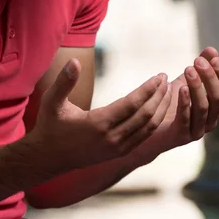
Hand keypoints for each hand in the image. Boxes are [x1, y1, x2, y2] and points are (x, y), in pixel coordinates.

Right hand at [27, 58, 171, 172]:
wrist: (49, 158)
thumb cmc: (50, 125)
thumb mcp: (51, 101)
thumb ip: (64, 81)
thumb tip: (75, 61)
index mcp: (97, 124)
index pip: (132, 104)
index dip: (148, 89)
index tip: (159, 75)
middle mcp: (111, 138)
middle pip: (145, 115)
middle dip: (159, 96)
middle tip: (166, 78)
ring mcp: (118, 148)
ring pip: (149, 128)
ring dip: (162, 109)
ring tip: (168, 91)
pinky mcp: (120, 153)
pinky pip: (144, 136)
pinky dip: (156, 121)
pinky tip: (160, 108)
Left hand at [132, 47, 218, 163]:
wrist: (148, 128)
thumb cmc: (170, 103)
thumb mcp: (185, 82)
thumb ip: (199, 68)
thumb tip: (212, 50)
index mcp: (214, 107)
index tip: (212, 56)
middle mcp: (210, 120)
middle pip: (218, 98)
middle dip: (209, 78)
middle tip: (198, 61)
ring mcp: (198, 130)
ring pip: (203, 108)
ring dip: (197, 87)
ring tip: (188, 69)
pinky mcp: (181, 136)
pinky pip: (186, 119)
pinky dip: (185, 103)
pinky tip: (180, 88)